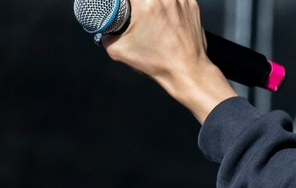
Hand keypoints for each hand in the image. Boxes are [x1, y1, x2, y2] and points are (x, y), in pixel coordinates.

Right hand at [102, 0, 237, 122]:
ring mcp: (181, 0)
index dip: (122, 1)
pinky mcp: (192, 5)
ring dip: (153, 3)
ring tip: (153, 18)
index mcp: (146, 3)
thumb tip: (102, 29)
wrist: (188, 72)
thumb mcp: (119, 50)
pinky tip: (166, 17)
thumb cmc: (158, 63)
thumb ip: (105, 35)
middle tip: (136, 12)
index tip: (122, 5)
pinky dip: (168, 4)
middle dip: (138, 3)